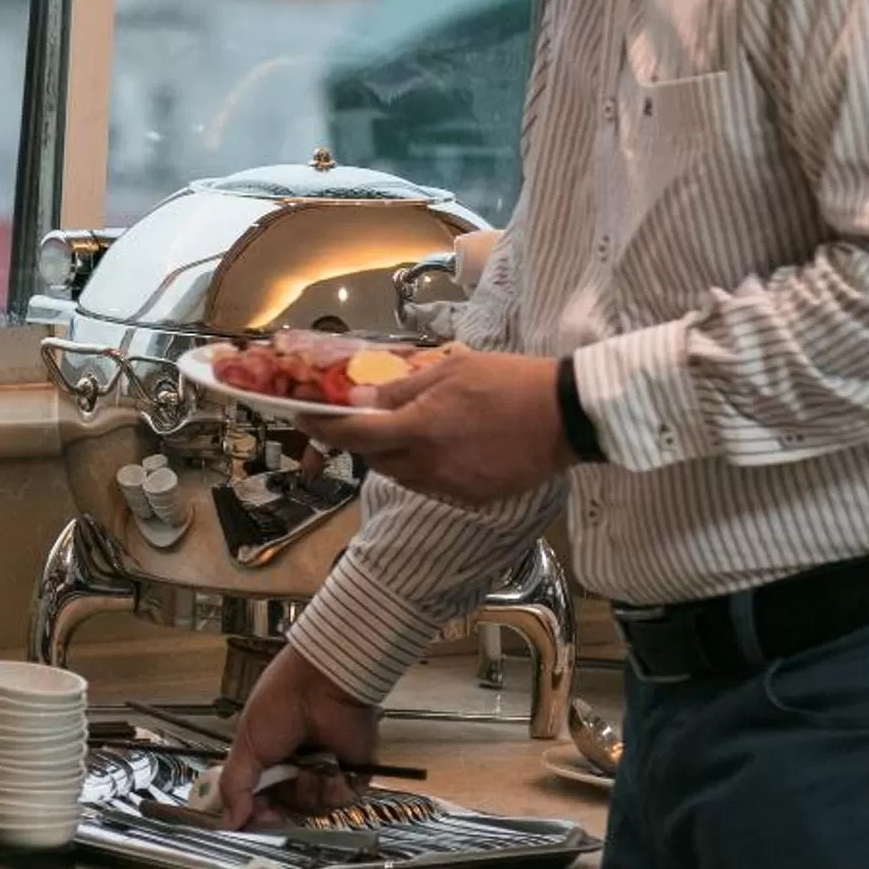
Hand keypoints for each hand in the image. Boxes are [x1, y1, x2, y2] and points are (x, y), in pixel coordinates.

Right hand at [220, 646, 381, 828]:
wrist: (320, 683)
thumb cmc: (281, 699)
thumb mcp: (247, 744)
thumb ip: (234, 786)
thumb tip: (229, 821)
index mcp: (268, 761)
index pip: (259, 802)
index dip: (255, 816)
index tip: (249, 821)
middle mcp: (295, 769)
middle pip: (287, 812)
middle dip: (282, 808)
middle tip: (277, 800)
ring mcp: (323, 772)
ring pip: (314, 808)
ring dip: (308, 789)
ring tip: (306, 763)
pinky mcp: (351, 772)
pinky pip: (342, 800)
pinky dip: (335, 787)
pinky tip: (328, 766)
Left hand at [304, 352, 572, 507]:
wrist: (565, 416)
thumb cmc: (507, 380)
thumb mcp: (451, 369)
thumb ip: (402, 389)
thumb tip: (360, 400)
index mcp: (420, 428)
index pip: (356, 435)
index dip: (324, 430)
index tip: (304, 419)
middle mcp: (429, 464)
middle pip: (376, 460)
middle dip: (363, 442)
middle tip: (362, 420)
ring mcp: (452, 487)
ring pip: (403, 476)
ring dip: (393, 456)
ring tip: (407, 430)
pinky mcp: (473, 498)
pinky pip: (432, 486)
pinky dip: (424, 469)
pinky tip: (442, 448)